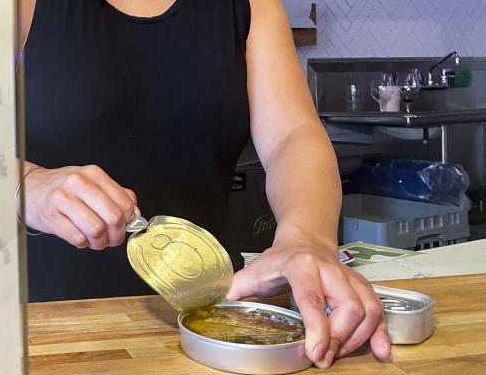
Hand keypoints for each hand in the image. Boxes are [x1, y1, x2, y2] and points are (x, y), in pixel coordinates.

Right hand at [21, 164, 136, 249]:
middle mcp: (78, 183)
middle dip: (116, 235)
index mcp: (92, 174)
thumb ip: (114, 194)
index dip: (128, 220)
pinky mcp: (50, 217)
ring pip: (96, 229)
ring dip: (100, 242)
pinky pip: (77, 238)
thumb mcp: (90, 182)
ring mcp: (62, 199)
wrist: (28, 188)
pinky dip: (83, 243)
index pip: (124, 202)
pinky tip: (80, 237)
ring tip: (96, 240)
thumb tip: (134, 212)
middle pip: (113, 217)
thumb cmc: (61, 188)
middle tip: (111, 238)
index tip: (123, 225)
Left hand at [226, 235, 389, 367]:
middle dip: (338, 338)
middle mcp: (330, 270)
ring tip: (339, 354)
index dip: (318, 329)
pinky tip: (381, 351)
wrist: (305, 239)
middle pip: (347, 308)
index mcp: (301, 266)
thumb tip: (214, 306)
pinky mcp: (363, 286)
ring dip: (357, 338)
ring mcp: (349, 277)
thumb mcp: (254, 271)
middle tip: (324, 358)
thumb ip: (236, 289)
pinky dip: (381, 332)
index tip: (316, 354)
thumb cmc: (278, 259)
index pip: (313, 300)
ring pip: (367, 309)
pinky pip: (379, 309)